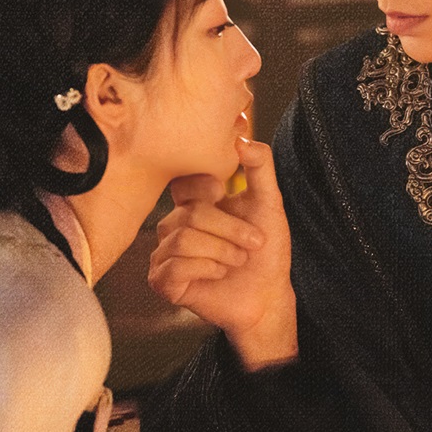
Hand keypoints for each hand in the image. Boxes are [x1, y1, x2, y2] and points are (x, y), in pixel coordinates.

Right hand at [148, 138, 297, 369]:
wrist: (268, 294)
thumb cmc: (266, 249)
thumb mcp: (269, 201)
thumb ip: (259, 165)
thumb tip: (240, 138)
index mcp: (192, 203)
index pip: (184, 182)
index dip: (209, 188)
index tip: (228, 198)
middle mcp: (173, 224)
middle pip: (191, 213)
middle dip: (231, 229)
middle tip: (253, 242)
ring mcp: (164, 253)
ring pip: (182, 239)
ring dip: (222, 251)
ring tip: (237, 260)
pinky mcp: (162, 281)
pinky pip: (175, 266)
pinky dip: (207, 269)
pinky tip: (219, 274)